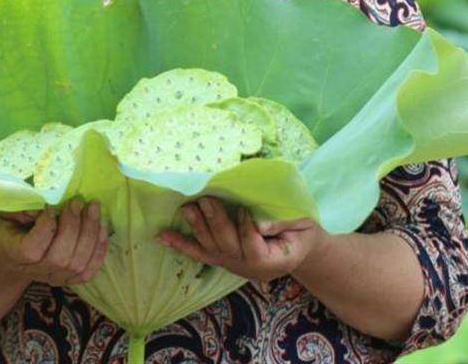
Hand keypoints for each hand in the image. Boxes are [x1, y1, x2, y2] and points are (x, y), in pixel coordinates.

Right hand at [0, 198, 107, 286]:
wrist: (5, 256)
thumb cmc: (4, 227)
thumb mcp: (2, 212)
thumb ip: (19, 207)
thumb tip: (46, 201)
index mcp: (13, 253)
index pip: (32, 249)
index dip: (46, 227)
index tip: (50, 206)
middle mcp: (34, 270)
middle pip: (61, 257)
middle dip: (74, 226)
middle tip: (78, 201)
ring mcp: (52, 277)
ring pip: (78, 264)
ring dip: (91, 233)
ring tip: (94, 208)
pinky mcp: (66, 279)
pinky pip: (88, 271)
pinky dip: (99, 250)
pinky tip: (102, 228)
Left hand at [156, 196, 328, 281]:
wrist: (300, 250)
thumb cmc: (304, 234)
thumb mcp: (304, 225)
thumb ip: (283, 224)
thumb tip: (259, 223)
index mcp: (273, 262)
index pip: (254, 249)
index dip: (246, 229)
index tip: (243, 208)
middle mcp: (249, 269)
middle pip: (228, 247)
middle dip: (216, 223)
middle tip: (206, 199)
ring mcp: (233, 265)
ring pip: (211, 249)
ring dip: (197, 228)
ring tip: (187, 208)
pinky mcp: (222, 259)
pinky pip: (199, 253)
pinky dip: (180, 244)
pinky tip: (162, 235)